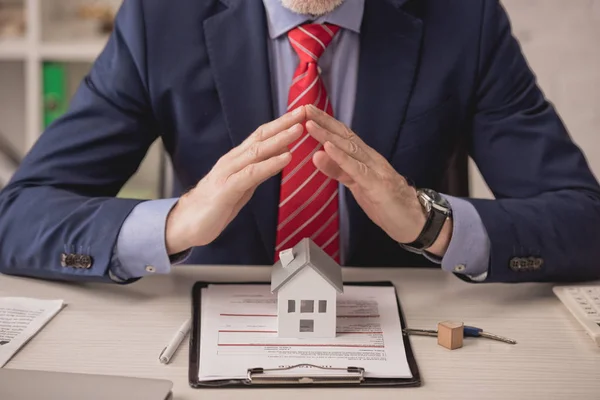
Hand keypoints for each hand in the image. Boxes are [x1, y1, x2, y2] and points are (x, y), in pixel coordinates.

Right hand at [165, 107, 306, 254]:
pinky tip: (286, 158)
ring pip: (257, 151)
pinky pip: (251, 174)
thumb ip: (260, 169)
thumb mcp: (244, 184)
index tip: (302, 113)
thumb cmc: (216, 204)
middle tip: (306, 110)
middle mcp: (233, 160)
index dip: (282, 123)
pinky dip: (270, 164)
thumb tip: (282, 153)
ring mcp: (228, 173)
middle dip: (284, 123)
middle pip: (261, 137)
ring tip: (299, 129)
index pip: (262, 135)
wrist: (187, 223)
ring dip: (280, 139)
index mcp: (238, 158)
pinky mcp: (226, 189)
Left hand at [304, 105, 451, 256]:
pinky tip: (327, 148)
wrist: (414, 221)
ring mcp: (375, 170)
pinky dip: (341, 157)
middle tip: (305, 108)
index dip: (326, 122)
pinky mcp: (377, 185)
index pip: (343, 136)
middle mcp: (371, 158)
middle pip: (345, 136)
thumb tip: (317, 154)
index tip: (307, 111)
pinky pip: (356, 169)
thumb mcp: (356, 184)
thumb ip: (338, 170)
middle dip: (324, 121)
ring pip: (349, 148)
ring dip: (328, 135)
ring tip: (310, 125)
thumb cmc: (386, 203)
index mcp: (365, 157)